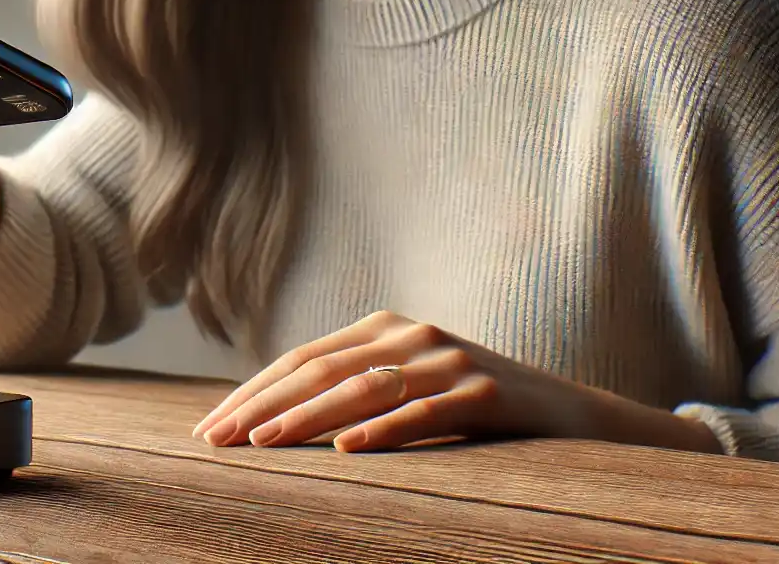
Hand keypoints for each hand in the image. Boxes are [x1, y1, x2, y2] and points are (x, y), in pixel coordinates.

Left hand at [191, 310, 611, 452]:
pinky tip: (347, 450)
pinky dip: (384, 431)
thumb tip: (270, 423)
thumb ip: (353, 389)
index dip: (252, 392)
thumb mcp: (406, 386)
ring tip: (264, 445)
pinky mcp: (485, 392)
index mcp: (382, 328)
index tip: (209, 428)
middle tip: (218, 441)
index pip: (301, 360)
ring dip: (306, 418)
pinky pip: (425, 413)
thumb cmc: (470, 406)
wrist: (568, 413)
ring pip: (363, 389)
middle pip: (321, 371)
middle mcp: (410, 334)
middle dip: (263, 407)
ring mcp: (448, 360)